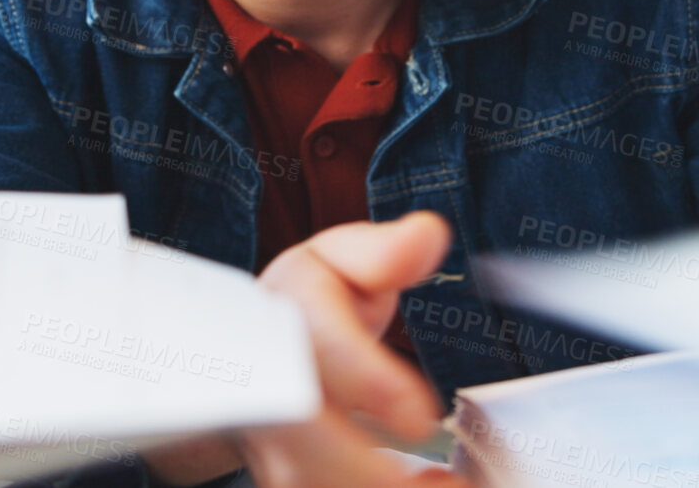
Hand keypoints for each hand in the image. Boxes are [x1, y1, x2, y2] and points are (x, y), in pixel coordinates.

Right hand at [143, 211, 470, 487]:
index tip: (420, 414)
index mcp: (281, 322)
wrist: (245, 362)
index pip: (314, 352)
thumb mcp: (338, 261)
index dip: (364, 383)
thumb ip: (381, 253)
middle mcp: (267, 393)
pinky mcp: (291, 480)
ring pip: (310, 484)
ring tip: (453, 487)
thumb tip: (427, 235)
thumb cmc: (303, 308)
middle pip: (304, 444)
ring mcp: (273, 449)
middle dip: (369, 471)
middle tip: (447, 482)